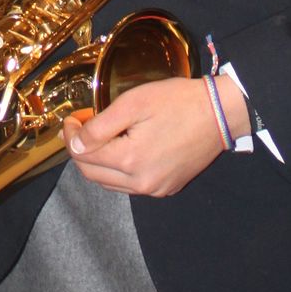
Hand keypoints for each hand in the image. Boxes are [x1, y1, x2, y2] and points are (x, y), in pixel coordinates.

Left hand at [63, 72, 249, 197]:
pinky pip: (130, 186)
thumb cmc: (178, 102)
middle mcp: (141, 182)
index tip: (72, 119)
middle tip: (80, 128)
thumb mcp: (133, 103)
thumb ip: (100, 127)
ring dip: (97, 164)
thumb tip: (75, 143)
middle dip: (80, 152)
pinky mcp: (167, 188)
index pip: (82, 155)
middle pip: (92, 174)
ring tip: (99, 138)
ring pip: (110, 184)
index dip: (70, 136)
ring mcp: (155, 188)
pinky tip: (122, 152)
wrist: (220, 113)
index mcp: (130, 160)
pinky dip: (118, 172)